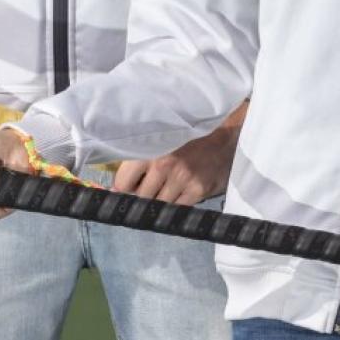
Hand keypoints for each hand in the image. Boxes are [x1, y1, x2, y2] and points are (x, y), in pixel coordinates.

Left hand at [111, 125, 238, 205]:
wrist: (223, 132)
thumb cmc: (185, 135)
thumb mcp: (159, 139)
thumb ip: (137, 159)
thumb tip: (116, 186)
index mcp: (148, 149)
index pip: (123, 183)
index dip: (123, 187)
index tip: (128, 187)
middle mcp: (163, 165)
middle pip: (140, 196)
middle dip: (141, 194)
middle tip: (148, 186)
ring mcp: (181, 179)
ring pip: (159, 204)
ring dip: (159, 199)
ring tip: (166, 186)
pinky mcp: (198, 190)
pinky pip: (178, 207)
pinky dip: (175, 203)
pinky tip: (179, 191)